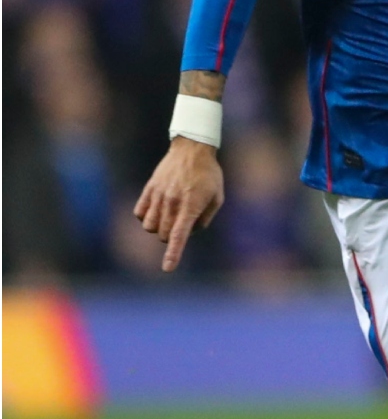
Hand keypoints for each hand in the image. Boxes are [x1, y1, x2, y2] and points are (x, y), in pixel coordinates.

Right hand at [133, 137, 224, 270]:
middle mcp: (172, 203)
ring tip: (170, 216)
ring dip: (158, 228)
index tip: (167, 268)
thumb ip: (205, 218)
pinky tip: (157, 210)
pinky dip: (145, 217)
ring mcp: (158, 196)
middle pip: (163, 235)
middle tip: (184, 222)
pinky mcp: (148, 190)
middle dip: (171, 236)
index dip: (173, 254)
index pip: (179, 236)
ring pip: (148, 227)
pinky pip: (139, 213)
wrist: (192, 149)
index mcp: (191, 206)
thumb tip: (190, 232)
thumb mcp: (217, 197)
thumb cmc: (209, 174)